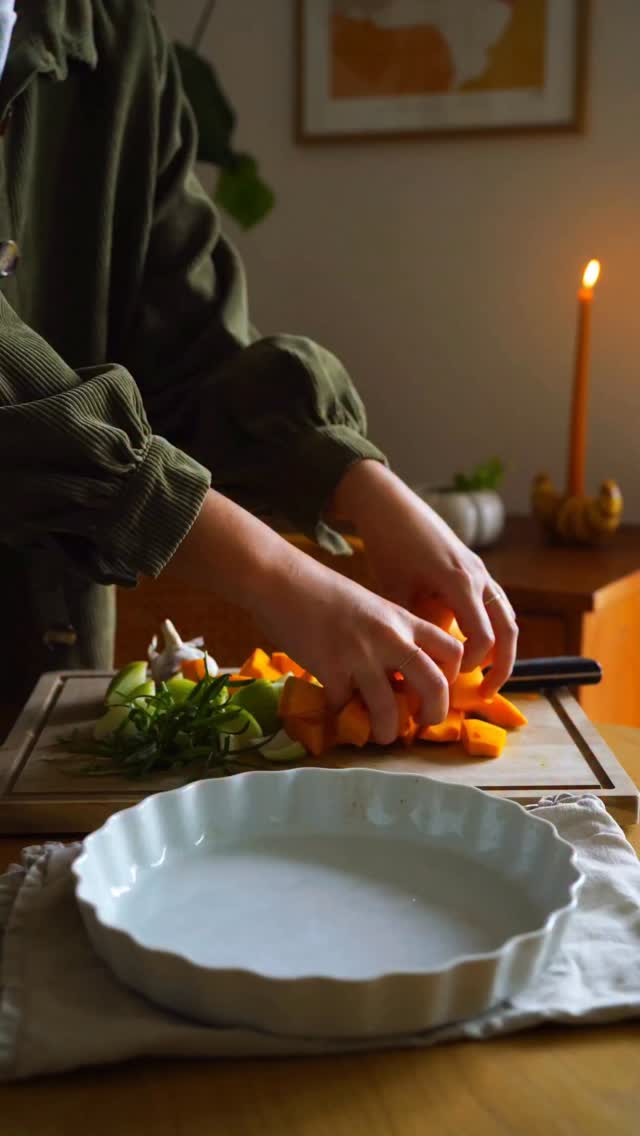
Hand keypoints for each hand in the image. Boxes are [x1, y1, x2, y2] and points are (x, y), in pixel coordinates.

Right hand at [258, 557, 462, 742]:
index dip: (452, 676)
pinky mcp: (331, 669)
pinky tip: (337, 711)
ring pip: (390, 709)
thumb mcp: (370, 607)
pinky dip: (342, 715)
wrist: (282, 579)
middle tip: (422, 724)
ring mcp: (361, 655)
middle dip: (434, 713)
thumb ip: (388, 635)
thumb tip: (396, 674)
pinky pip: (345, 707)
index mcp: (403, 619)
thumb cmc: (322, 590)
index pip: (452, 650)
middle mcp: (390, 638)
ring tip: (381, 735)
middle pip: (434, 685)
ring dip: (388, 731)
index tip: (436, 689)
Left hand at [331, 462, 518, 696]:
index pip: (483, 637)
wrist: (391, 506)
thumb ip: (412, 628)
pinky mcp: (475, 567)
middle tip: (488, 694)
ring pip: (506, 616)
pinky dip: (492, 627)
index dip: (472, 665)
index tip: (452, 680)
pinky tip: (474, 645)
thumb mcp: (395, 591)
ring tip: (486, 676)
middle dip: (502, 665)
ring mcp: (480, 570)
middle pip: (507, 629)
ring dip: (502, 647)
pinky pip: (494, 603)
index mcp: (459, 582)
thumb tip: (415, 668)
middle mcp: (478, 576)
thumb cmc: (389, 546)